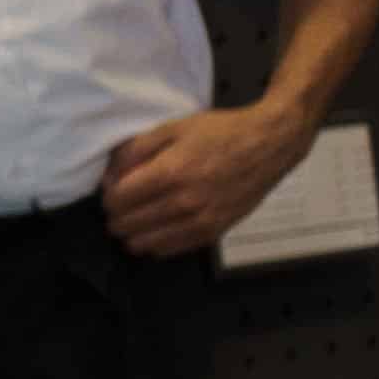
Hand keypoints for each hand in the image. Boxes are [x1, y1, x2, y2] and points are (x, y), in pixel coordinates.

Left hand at [101, 103, 319, 257]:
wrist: (271, 143)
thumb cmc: (221, 132)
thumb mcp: (172, 128)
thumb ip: (133, 152)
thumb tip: (109, 180)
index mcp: (170, 173)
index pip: (116, 200)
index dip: (108, 195)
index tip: (115, 188)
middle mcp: (184, 202)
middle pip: (126, 225)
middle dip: (117, 215)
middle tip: (125, 204)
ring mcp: (201, 221)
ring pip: (144, 244)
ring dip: (134, 233)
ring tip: (140, 219)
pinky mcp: (216, 231)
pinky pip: (171, 250)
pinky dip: (157, 243)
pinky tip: (160, 228)